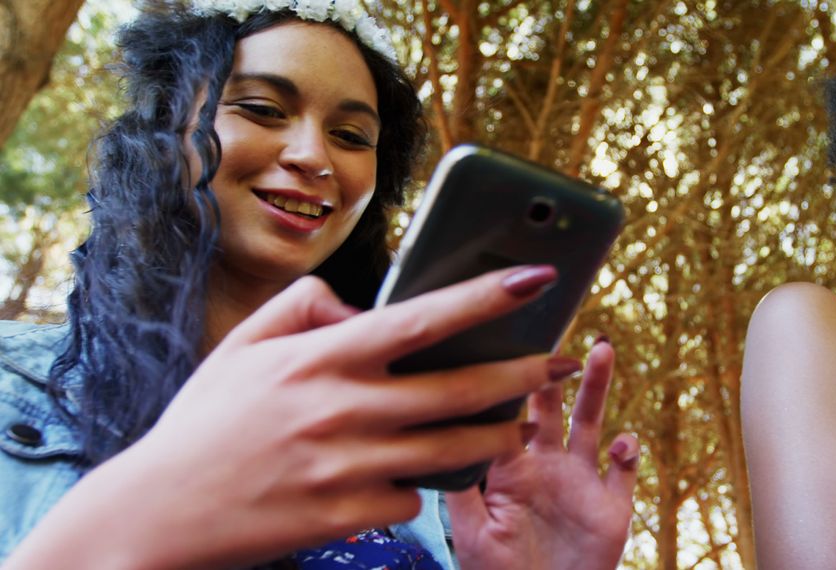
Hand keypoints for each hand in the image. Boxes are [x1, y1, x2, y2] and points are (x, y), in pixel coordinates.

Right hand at [4, 267, 575, 569]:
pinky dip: (424, 486)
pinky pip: (412, 499)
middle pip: (461, 390)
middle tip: (562, 364)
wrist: (157, 512)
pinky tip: (426, 476)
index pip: (423, 318)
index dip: (487, 296)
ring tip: (520, 428)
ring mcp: (348, 467)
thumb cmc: (205, 423)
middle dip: (525, 374)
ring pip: (454, 452)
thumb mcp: (244, 346)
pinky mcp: (346, 517)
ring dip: (499, 437)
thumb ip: (307, 307)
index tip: (538, 277)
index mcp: (322, 358)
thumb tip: (367, 308)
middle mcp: (343, 409)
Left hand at [447, 340, 639, 569]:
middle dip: (557, 368)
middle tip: (561, 327)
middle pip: (553, 405)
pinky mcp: (611, 507)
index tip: (513, 338)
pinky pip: (624, 472)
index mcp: (511, 466)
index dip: (514, 376)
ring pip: (591, 424)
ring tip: (601, 350)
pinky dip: (628, 453)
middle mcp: (546, 465)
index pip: (511, 409)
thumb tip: (437, 434)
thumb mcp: (469, 530)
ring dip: (597, 387)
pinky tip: (625, 442)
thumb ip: (458, 485)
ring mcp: (580, 483)